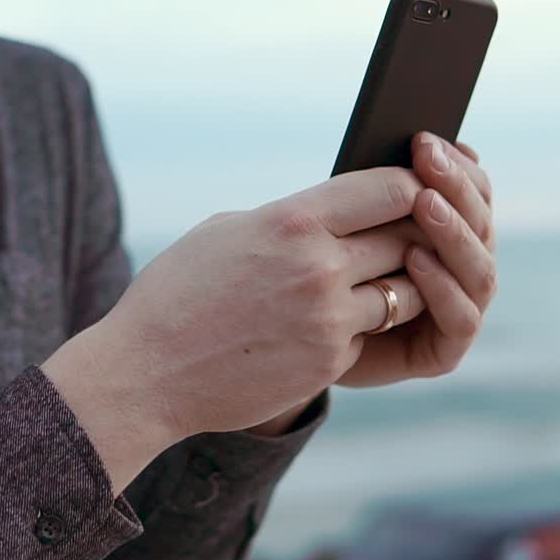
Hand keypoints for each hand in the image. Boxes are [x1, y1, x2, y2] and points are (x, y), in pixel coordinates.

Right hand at [43, 165, 437, 491]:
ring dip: (395, 286)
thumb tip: (333, 211)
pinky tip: (322, 325)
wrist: (147, 372)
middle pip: (407, 238)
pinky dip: (357, 328)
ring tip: (373, 280)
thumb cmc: (177, 292)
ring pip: (404, 293)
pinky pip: (369, 334)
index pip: (390, 189)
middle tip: (410, 234)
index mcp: (292, 221)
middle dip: (412, 235)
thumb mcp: (227, 230)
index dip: (411, 188)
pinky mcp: (329, 363)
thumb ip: (290, 218)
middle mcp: (320, 267)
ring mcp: (330, 320)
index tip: (410, 192)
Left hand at [335, 133, 496, 386]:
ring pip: (479, 269)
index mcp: (448, 233)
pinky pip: (460, 318)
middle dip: (455, 188)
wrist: (290, 342)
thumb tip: (423, 143)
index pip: (473, 193)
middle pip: (481, 224)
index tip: (424, 138)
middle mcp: (461, 270)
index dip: (456, 165)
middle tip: (427, 160)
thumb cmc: (315, 273)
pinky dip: (442, 287)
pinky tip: (416, 259)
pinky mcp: (443, 352)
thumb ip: (381, 193)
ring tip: (423, 203)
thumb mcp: (345, 224)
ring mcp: (458, 310)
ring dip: (453, 232)